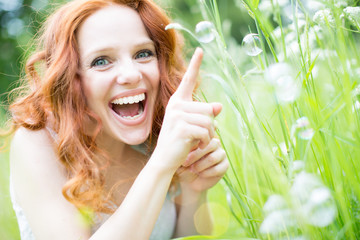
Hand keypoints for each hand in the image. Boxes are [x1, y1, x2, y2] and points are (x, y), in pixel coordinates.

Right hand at [152, 48, 221, 172]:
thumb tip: (219, 106)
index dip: (195, 65)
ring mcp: (177, 116)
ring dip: (208, 135)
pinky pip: (206, 131)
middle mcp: (176, 105)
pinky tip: (197, 146)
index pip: (188, 80)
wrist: (165, 160)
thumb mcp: (193, 125)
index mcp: (178, 102)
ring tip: (197, 142)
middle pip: (208, 108)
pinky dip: (206, 141)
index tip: (201, 51)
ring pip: (209, 121)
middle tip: (197, 137)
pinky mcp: (182, 127)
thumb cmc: (179, 142)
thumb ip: (204, 115)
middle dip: (209, 125)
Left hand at [175, 138, 228, 192]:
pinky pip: (217, 168)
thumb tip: (186, 140)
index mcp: (205, 138)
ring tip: (192, 169)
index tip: (182, 155)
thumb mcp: (182, 155)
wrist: (189, 181)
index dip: (192, 147)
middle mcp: (215, 144)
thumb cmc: (184, 166)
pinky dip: (206, 173)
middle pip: (209, 146)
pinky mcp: (225, 165)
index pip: (202, 136)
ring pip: (212, 158)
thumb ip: (186, 147)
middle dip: (195, 156)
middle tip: (185, 163)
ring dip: (200, 165)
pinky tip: (200, 174)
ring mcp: (222, 154)